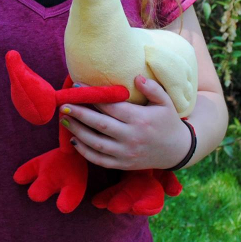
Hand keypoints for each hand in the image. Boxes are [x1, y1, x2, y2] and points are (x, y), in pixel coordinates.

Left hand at [59, 75, 191, 171]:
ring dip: (77, 131)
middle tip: (63, 104)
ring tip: (64, 120)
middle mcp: (131, 137)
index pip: (111, 107)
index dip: (93, 97)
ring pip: (96, 143)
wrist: (177, 150)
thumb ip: (152, 88)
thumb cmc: (168, 121)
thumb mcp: (165, 102)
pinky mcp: (123, 164)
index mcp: (140, 119)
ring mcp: (126, 153)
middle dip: (79, 114)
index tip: (77, 87)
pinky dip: (85, 152)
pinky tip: (74, 141)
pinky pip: (99, 160)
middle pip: (100, 124)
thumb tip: (136, 77)